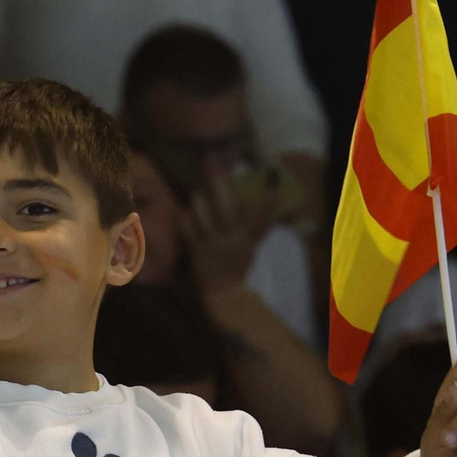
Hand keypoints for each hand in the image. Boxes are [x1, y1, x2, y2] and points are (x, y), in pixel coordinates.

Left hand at [182, 168, 277, 296]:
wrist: (223, 292)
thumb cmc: (238, 265)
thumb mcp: (252, 246)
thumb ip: (259, 225)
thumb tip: (270, 200)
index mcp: (247, 238)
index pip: (259, 218)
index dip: (265, 203)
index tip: (271, 186)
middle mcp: (230, 239)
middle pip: (225, 208)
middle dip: (217, 183)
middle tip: (211, 163)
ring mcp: (211, 244)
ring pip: (201, 215)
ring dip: (198, 200)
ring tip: (198, 193)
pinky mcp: (195, 250)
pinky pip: (187, 229)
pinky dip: (185, 218)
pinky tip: (186, 213)